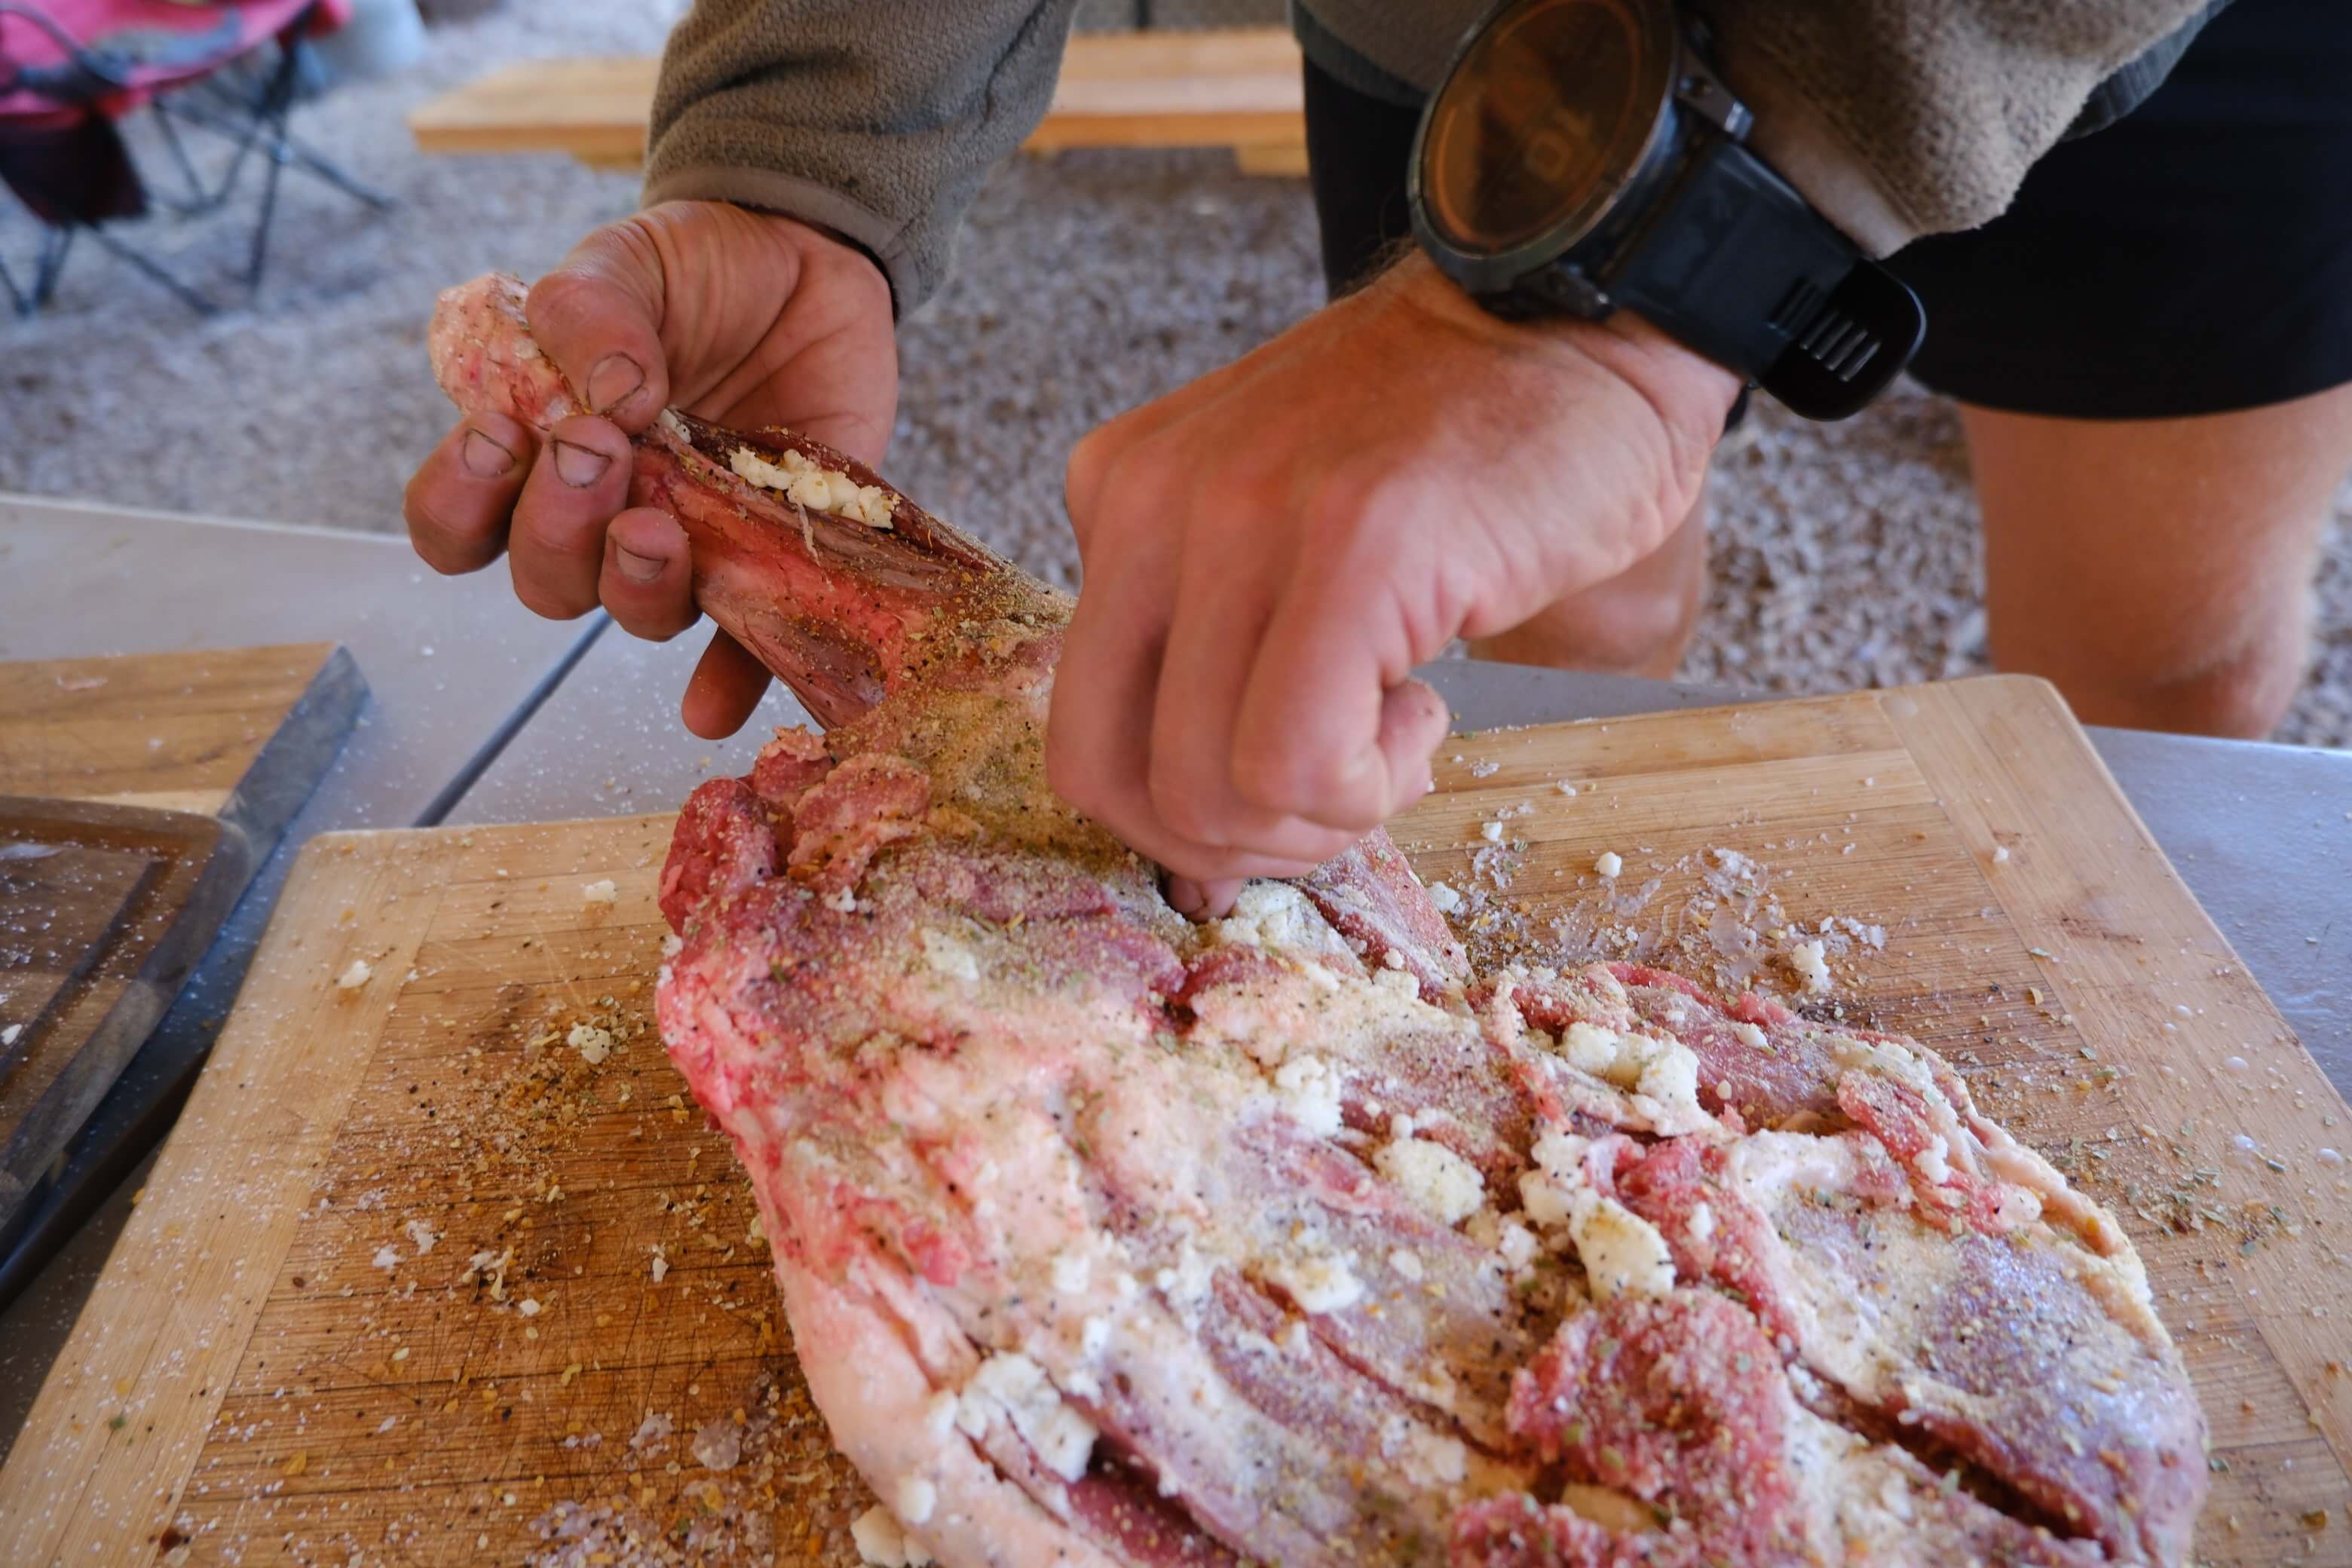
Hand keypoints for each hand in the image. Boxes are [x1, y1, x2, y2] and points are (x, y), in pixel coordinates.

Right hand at [403, 200, 896, 737]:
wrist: (807, 257)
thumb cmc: (692, 271)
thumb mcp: (626, 263)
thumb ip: (592, 313)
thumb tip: (608, 392)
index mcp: (539, 454)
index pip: (461, 525)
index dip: (460, 506)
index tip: (497, 435)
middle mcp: (606, 516)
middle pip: (548, 582)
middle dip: (557, 529)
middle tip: (595, 448)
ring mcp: (693, 542)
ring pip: (637, 613)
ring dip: (632, 585)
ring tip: (653, 525)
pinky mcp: (777, 555)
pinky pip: (751, 645)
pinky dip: (729, 684)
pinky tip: (707, 707)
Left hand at [1047, 253, 1737, 913]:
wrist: (1581, 313)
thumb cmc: (1458, 442)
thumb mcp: (1283, 534)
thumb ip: (1219, 669)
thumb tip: (1198, 869)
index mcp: (1121, 499)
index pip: (1084, 735)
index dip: (1182, 815)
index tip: (1288, 786)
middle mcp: (1151, 504)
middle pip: (1111, 778)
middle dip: (1233, 842)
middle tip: (1340, 790)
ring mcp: (1241, 517)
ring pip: (1201, 789)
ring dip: (1318, 815)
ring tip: (1399, 732)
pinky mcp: (1351, 546)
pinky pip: (1295, 760)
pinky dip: (1367, 788)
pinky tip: (1427, 711)